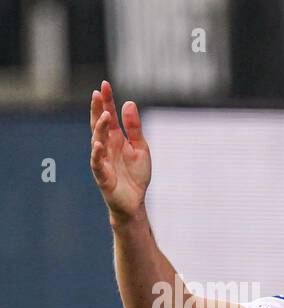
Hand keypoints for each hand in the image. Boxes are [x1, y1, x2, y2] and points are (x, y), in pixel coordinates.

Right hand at [89, 80, 151, 221]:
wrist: (135, 200)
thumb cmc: (136, 174)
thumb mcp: (140, 147)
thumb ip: (134, 128)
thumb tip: (128, 103)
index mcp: (115, 138)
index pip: (108, 116)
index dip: (106, 101)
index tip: (104, 85)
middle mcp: (106, 146)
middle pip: (99, 124)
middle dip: (98, 109)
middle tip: (98, 93)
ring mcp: (102, 159)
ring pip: (97, 141)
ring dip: (99, 128)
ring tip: (104, 115)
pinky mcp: (102, 175)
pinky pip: (97, 163)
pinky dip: (97, 154)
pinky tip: (98, 144)